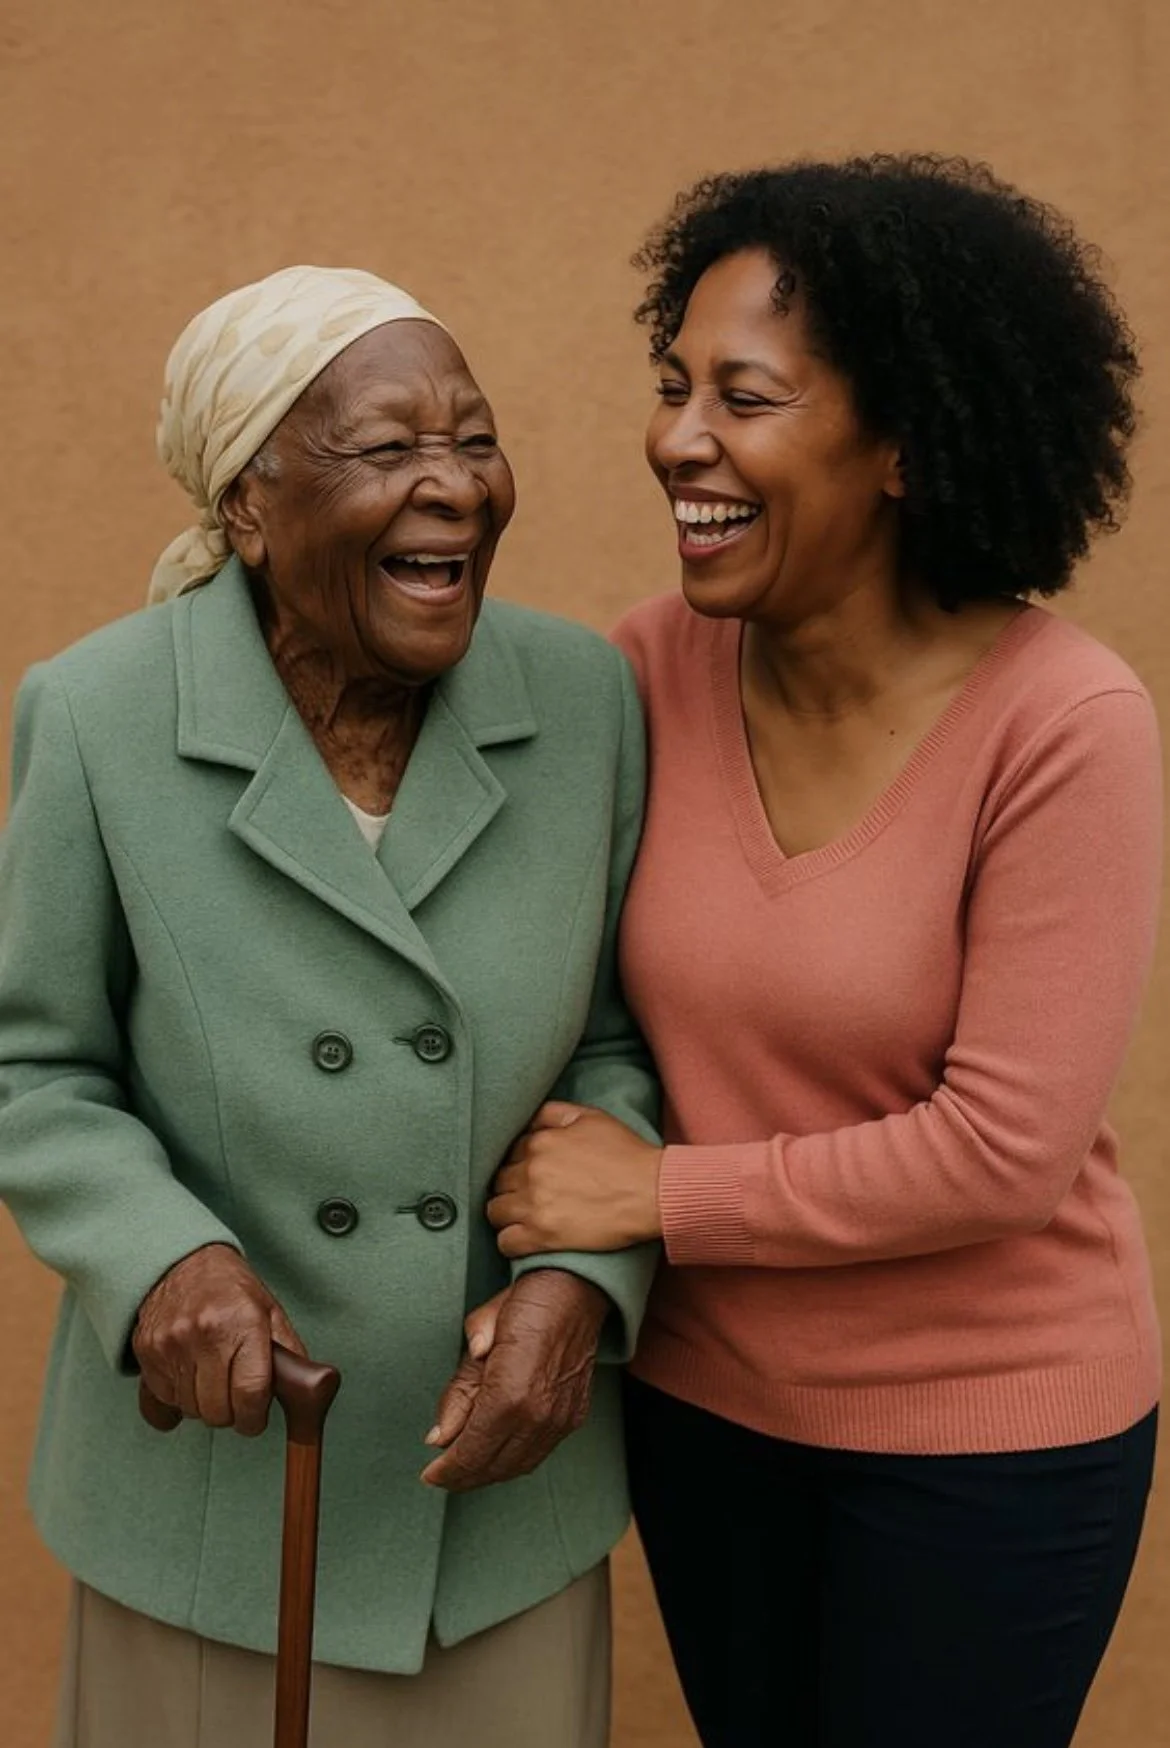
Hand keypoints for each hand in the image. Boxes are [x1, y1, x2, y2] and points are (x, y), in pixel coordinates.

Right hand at [132, 1243, 305, 1436]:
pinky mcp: (147, 1352)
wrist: (181, 1262)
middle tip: (236, 1397)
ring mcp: (171, 1344)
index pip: (250, 1394)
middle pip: (218, 1411)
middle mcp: (204, 1334)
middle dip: (232, 1414)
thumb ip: (289, 1354)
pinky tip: (190, 1376)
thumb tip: (307, 1394)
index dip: (255, 1417)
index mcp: (243, 1324)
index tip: (256, 1417)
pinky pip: (165, 1400)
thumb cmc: (230, 1289)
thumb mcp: (270, 1313)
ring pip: (191, 1410)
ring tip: (214, 1379)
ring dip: (205, 1405)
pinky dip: (179, 1397)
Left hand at [421, 1269, 608, 1491]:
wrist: (576, 1289)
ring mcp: (560, 1419)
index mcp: (511, 1393)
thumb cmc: (526, 1303)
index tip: (429, 1474)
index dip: (448, 1469)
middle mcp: (539, 1414)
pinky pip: (539, 1454)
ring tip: (465, 1470)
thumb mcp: (478, 1337)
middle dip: (463, 1477)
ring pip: (518, 1467)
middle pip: (493, 1466)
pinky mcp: (573, 1417)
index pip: (472, 1450)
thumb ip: (459, 1390)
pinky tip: (497, 1455)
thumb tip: (439, 1435)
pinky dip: (514, 1462)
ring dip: (488, 1474)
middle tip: (441, 1476)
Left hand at [487, 1101, 663, 1257]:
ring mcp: (533, 1205)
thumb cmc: (628, 1154)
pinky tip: (524, 1239)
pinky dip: (511, 1242)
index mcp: (540, 1142)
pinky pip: (505, 1242)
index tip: (530, 1175)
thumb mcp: (592, 1118)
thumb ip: (555, 1113)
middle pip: (498, 1182)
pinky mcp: (542, 1236)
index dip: (518, 1164)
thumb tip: (531, 1120)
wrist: (652, 1192)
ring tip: (522, 1219)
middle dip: (510, 1189)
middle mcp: (530, 1172)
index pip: (509, 1153)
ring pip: (494, 1212)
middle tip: (528, 1197)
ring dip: (506, 1215)